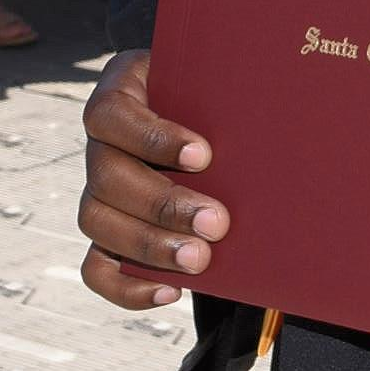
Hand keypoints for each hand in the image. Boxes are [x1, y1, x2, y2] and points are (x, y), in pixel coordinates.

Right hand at [78, 49, 228, 309]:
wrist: (221, 122)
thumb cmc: (224, 94)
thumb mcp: (224, 79)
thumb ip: (231, 92)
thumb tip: (273, 108)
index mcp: (122, 89)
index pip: (110, 113)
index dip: (151, 138)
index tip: (205, 156)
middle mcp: (102, 141)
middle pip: (105, 176)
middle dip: (163, 205)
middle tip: (217, 222)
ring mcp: (98, 189)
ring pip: (96, 222)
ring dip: (150, 246)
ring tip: (201, 259)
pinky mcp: (107, 232)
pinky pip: (97, 267)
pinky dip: (128, 286)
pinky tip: (172, 291)